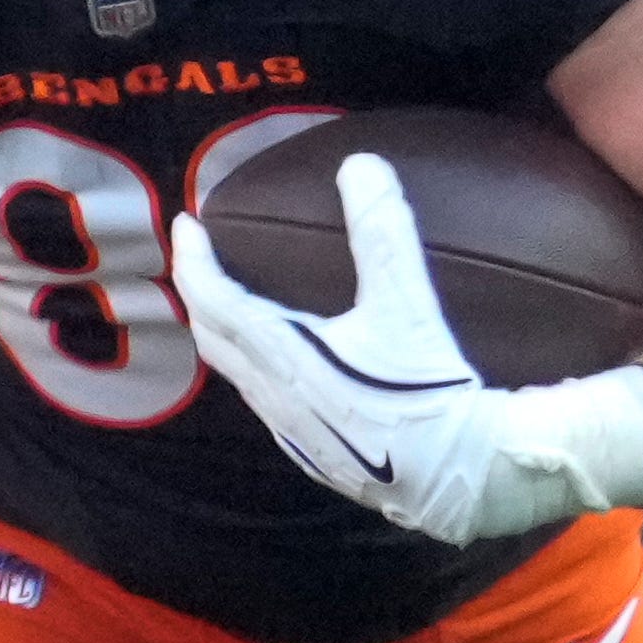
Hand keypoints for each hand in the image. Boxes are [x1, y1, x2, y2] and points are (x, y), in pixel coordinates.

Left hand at [170, 155, 642, 546]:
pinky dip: (251, 366)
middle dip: (199, 293)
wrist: (456, 476)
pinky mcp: (310, 453)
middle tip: (199, 258)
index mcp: (285, 356)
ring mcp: (290, 430)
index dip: (195, 259)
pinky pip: (261, 401)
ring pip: (234, 374)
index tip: (186, 224)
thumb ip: (384, 233)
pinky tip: (278, 361)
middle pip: (212, 338)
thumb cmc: (428, 392)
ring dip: (222, 333)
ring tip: (229, 302)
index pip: (215, 300)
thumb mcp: (408, 305)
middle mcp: (274, 396)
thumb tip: (362, 166)